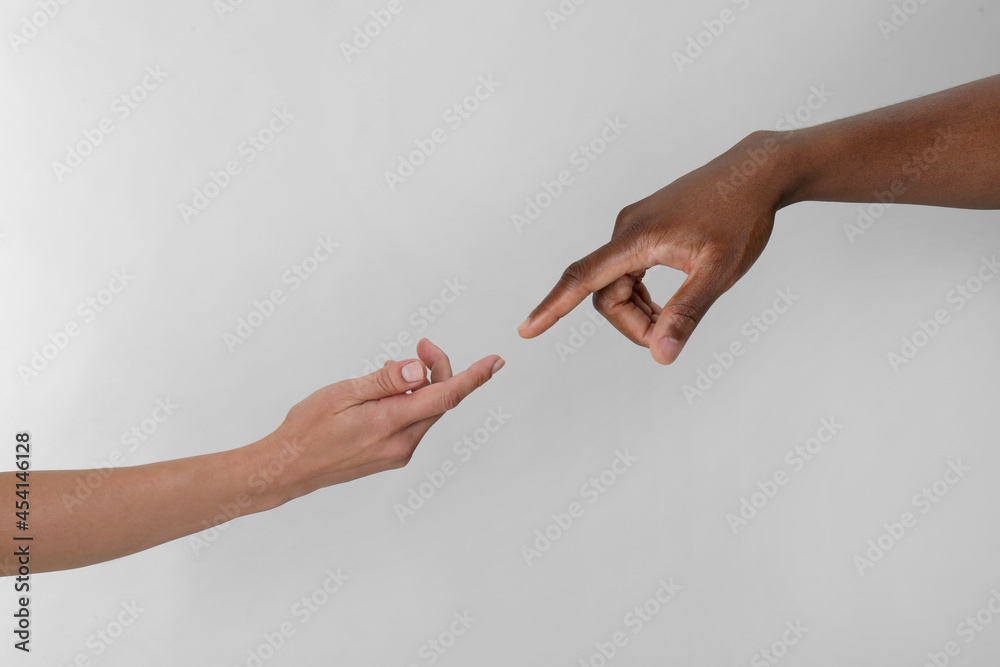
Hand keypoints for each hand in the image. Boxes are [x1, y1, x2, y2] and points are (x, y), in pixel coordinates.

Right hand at [256, 339, 502, 500]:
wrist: (288, 469)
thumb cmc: (307, 428)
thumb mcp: (342, 393)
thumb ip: (384, 381)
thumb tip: (417, 369)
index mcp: (389, 423)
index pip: (444, 396)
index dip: (473, 377)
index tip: (496, 361)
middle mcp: (401, 443)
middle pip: (439, 400)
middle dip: (436, 370)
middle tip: (420, 345)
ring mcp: (398, 454)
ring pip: (426, 412)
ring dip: (419, 387)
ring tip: (385, 372)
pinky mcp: (393, 457)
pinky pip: (413, 424)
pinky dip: (408, 403)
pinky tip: (384, 395)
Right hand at [518, 131, 789, 364]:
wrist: (755, 172)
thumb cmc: (740, 217)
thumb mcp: (719, 272)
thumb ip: (687, 313)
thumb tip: (660, 356)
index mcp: (636, 239)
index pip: (581, 279)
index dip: (552, 308)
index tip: (526, 331)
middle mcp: (625, 229)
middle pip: (605, 294)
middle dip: (632, 322)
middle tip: (672, 336)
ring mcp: (633, 226)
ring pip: (616, 284)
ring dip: (639, 310)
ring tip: (678, 316)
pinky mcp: (644, 227)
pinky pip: (627, 271)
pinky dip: (642, 294)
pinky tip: (671, 299)